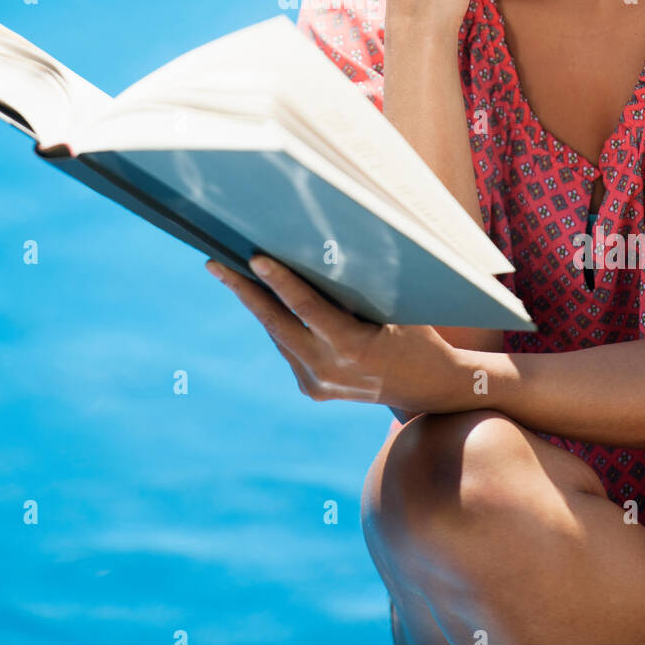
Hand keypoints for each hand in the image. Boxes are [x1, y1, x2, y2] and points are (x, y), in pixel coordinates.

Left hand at [205, 254, 463, 414]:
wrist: (430, 388)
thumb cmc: (418, 335)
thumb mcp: (395, 308)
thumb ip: (356, 290)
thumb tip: (316, 254)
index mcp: (353, 348)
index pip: (306, 308)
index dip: (278, 281)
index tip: (253, 257)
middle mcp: (328, 370)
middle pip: (276, 323)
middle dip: (243, 291)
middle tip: (214, 263)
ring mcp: (317, 384)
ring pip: (278, 334)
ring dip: (257, 304)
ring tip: (232, 273)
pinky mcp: (311, 389)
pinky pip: (287, 347)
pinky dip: (278, 322)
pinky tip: (262, 298)